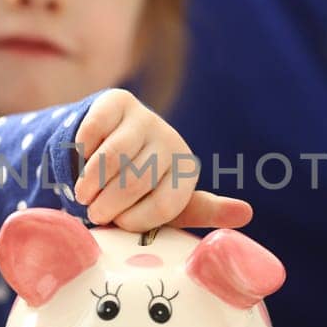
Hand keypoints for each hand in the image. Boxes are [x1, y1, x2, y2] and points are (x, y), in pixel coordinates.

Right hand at [73, 89, 250, 231]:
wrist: (110, 142)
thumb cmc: (140, 185)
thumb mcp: (167, 204)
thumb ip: (202, 213)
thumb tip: (246, 213)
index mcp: (186, 170)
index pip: (164, 204)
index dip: (135, 220)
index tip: (119, 225)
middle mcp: (170, 140)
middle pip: (136, 181)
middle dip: (109, 204)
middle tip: (94, 213)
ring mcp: (145, 118)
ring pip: (112, 158)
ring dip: (91, 182)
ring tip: (82, 195)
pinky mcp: (117, 101)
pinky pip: (94, 132)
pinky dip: (81, 152)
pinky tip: (80, 161)